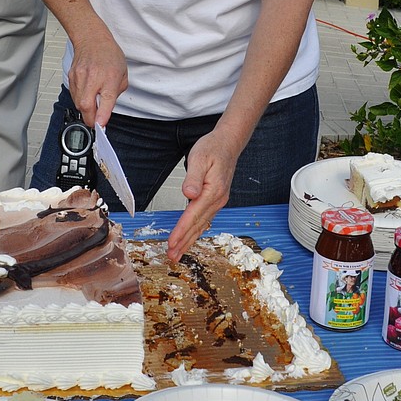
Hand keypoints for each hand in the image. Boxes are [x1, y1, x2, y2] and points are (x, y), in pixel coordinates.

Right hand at [67, 31, 127, 127]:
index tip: (101, 125)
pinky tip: (87, 94)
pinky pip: (74, 95)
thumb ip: (116, 93)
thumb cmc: (109, 55)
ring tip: (93, 103)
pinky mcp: (71, 77)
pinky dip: (80, 100)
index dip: (102, 116)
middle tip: (96, 122)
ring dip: (85, 109)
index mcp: (110, 77)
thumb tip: (107, 109)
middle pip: (86, 106)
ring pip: (78, 103)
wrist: (92, 39)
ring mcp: (80, 77)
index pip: (106, 101)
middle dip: (90, 119)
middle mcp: (93, 78)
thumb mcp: (122, 74)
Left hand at [166, 130, 237, 260]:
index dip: (181, 230)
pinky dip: (195, 231)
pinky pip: (204, 219)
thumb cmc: (213, 148)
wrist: (228, 144)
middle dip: (184, 242)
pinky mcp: (215, 200)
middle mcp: (217, 199)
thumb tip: (189, 193)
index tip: (171, 242)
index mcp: (213, 191)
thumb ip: (193, 177)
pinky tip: (189, 238)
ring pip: (201, 225)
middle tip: (172, 256)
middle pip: (198, 225)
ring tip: (178, 253)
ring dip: (189, 240)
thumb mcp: (199, 158)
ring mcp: (218, 201)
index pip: (193, 215)